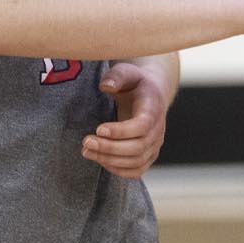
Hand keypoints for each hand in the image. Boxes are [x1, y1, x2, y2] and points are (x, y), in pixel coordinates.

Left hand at [82, 61, 170, 179]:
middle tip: (86, 142)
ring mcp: (155, 144)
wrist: (150, 94)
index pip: (142, 126)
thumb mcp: (126, 71)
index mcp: (153, 108)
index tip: (98, 128)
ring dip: (109, 160)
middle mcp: (158, 129)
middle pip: (138, 147)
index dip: (121, 131)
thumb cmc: (134, 83)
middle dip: (109, 148)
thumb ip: (116, 77)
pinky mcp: (149, 155)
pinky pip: (136, 171)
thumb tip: (105, 86)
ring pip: (136, 162)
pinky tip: (99, 160)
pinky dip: (117, 170)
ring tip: (87, 151)